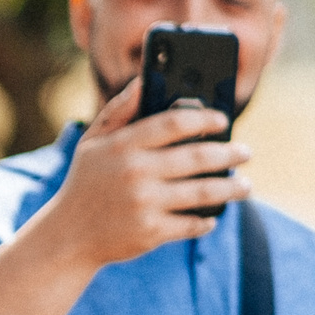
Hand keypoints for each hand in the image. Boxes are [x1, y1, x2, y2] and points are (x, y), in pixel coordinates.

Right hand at [37, 76, 251, 270]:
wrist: (68, 236)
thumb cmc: (86, 181)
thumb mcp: (93, 141)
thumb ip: (120, 110)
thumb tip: (144, 79)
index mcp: (123, 145)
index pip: (174, 122)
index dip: (204, 117)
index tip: (222, 119)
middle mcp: (135, 173)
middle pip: (198, 157)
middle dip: (229, 153)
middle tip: (246, 152)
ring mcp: (145, 204)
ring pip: (203, 193)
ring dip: (232, 189)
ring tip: (245, 185)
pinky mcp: (151, 233)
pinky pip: (191, 224)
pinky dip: (207, 219)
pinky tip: (214, 214)